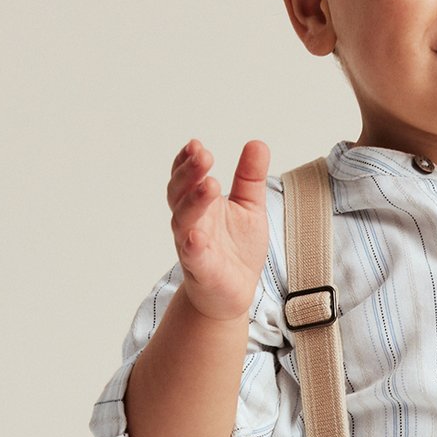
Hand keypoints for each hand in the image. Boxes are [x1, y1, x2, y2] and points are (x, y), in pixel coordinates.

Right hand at [167, 137, 271, 322]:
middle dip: (189, 173)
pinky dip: (193, 245)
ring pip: (183, 220)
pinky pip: (192, 256)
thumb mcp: (249, 207)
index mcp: (200, 203)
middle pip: (179, 192)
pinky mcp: (201, 269)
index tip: (196, 145)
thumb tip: (257, 143)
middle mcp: (190, 221)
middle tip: (204, 154)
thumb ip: (250, 178)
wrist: (234, 292)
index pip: (186, 177)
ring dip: (193, 201)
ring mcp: (192, 245)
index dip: (187, 160)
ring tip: (210, 185)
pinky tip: (197, 236)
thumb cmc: (237, 249)